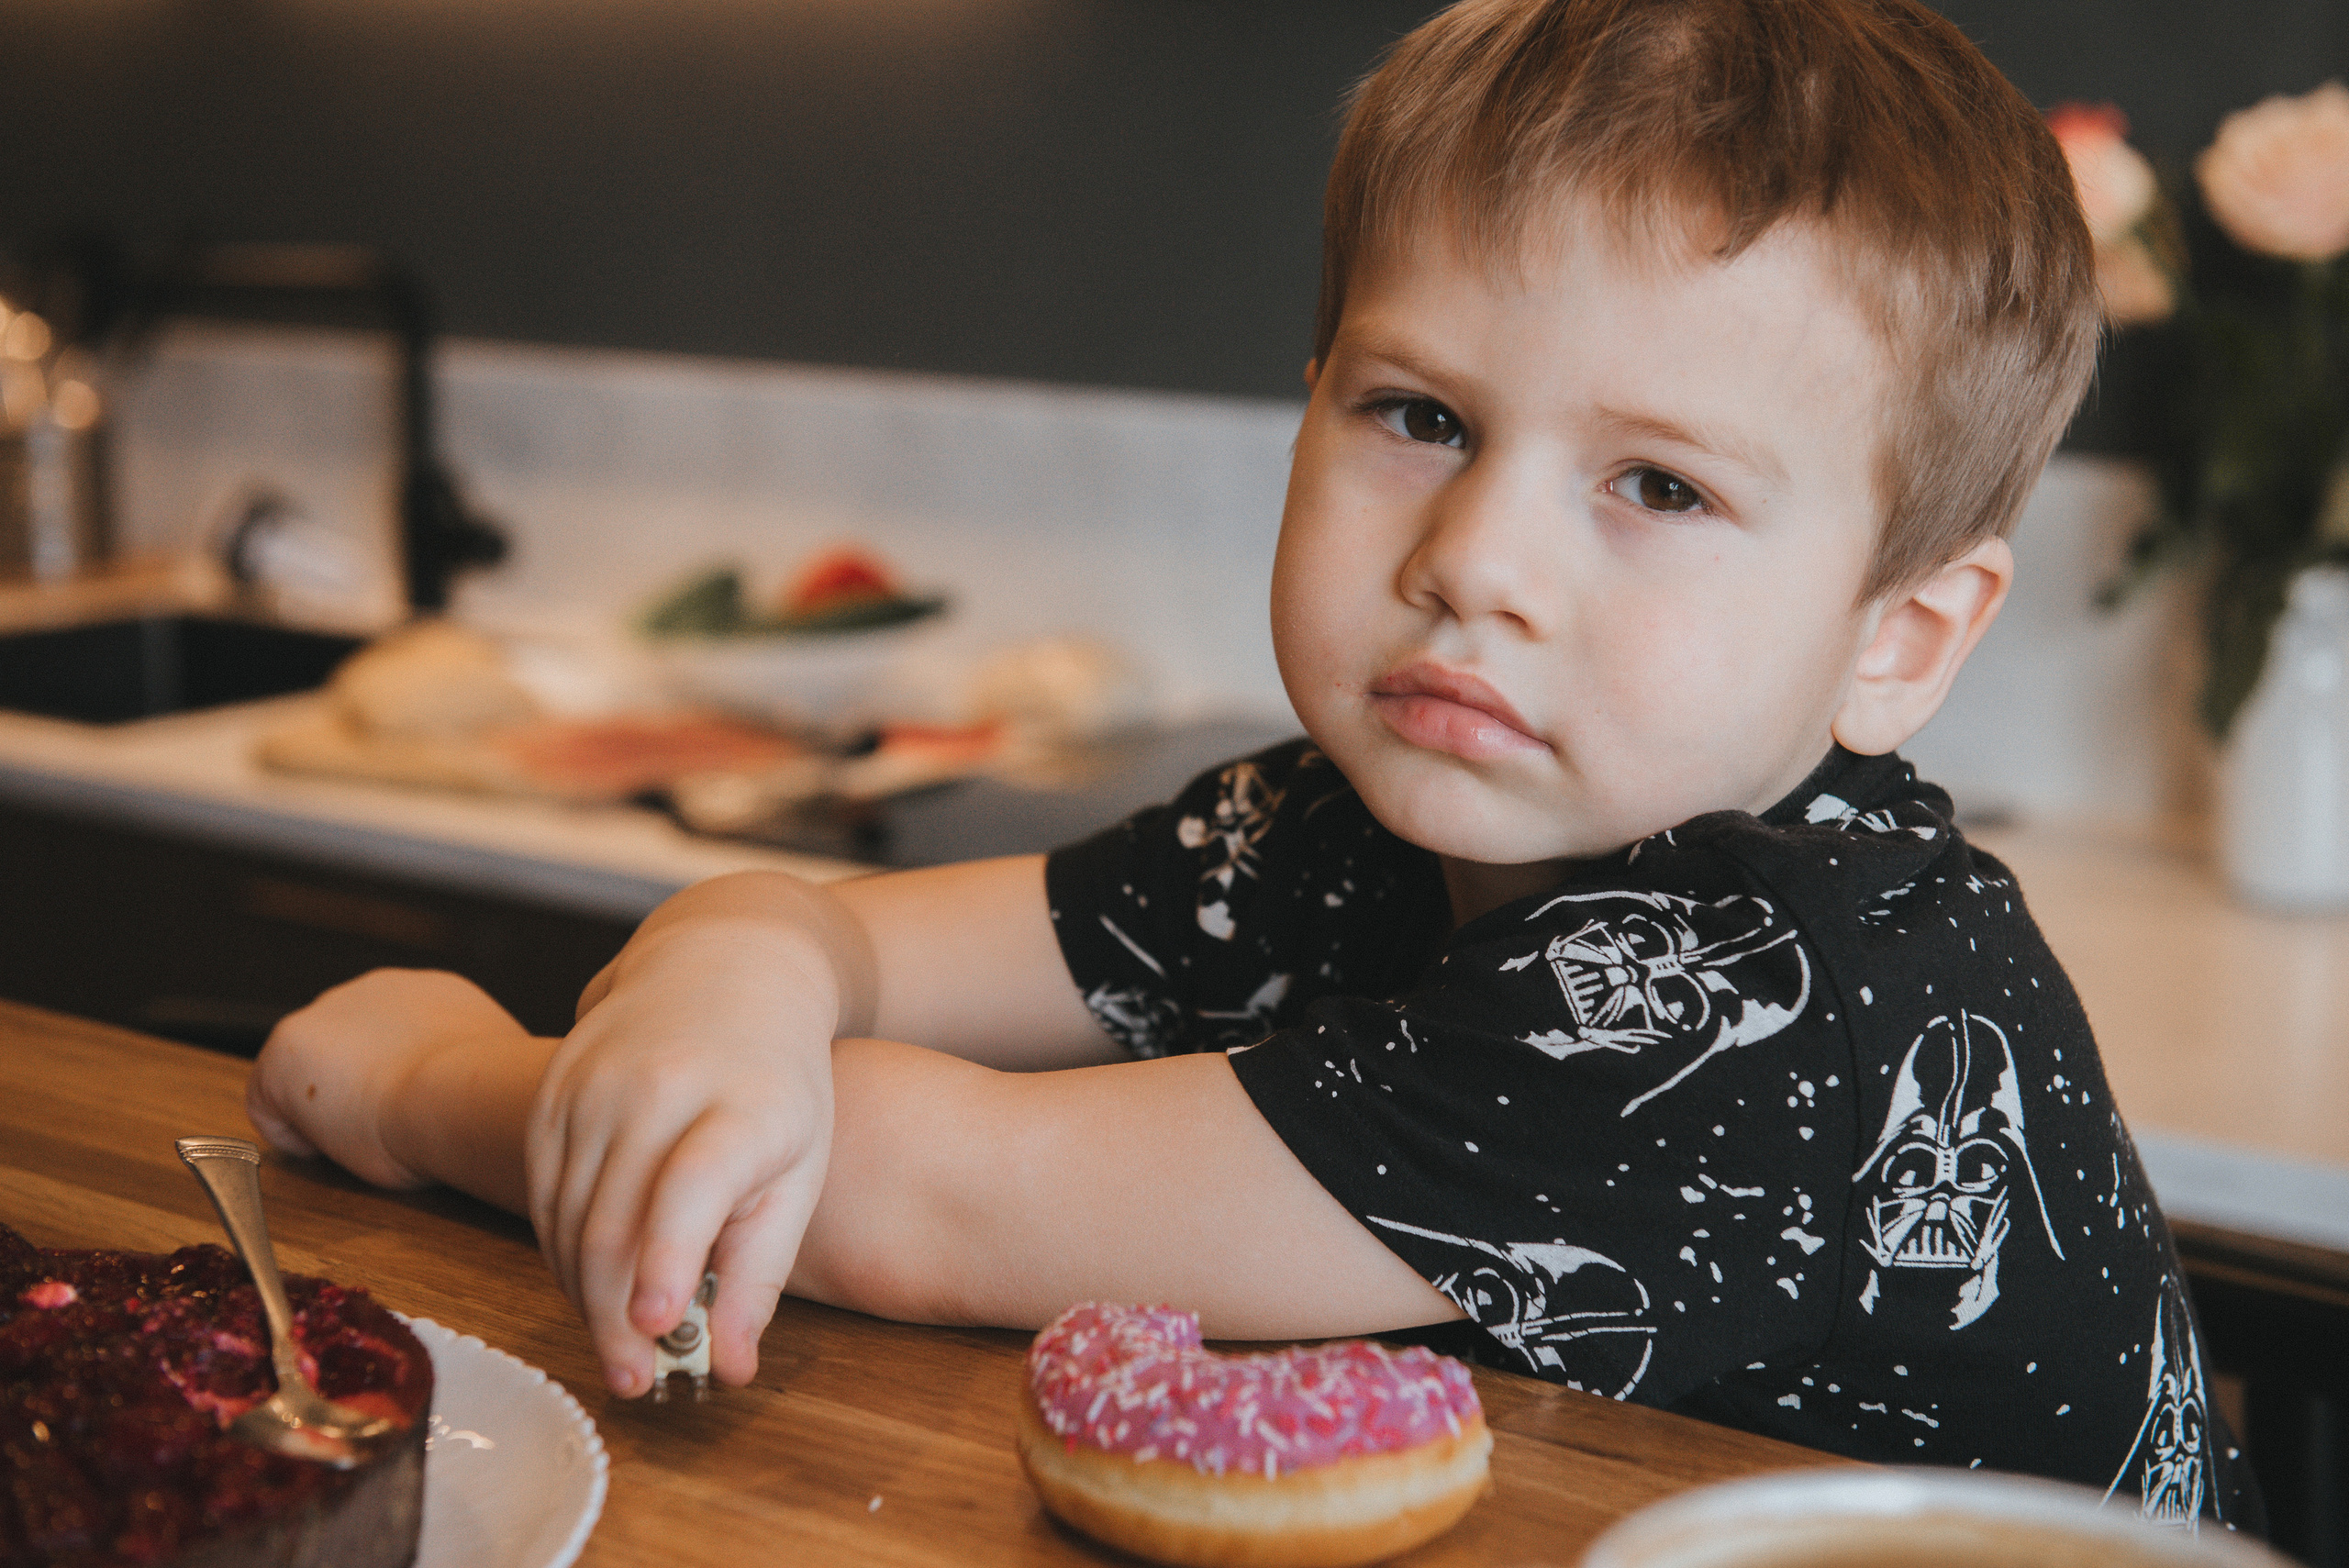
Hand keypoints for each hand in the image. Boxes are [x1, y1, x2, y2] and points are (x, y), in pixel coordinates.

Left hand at [248, 969, 527, 1190]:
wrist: (459, 1092)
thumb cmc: (486, 1096)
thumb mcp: (490, 1075)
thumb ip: (471, 1072)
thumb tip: (477, 1096)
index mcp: (435, 994)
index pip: (397, 1033)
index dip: (397, 1077)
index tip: (407, 1112)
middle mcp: (377, 990)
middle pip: (347, 1045)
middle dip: (355, 1086)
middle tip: (379, 1131)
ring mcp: (326, 1013)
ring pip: (309, 1071)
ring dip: (324, 1105)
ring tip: (358, 1140)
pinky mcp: (285, 1048)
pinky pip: (270, 1101)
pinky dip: (292, 1131)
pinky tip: (327, 1147)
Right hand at [529, 880, 864, 1397]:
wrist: (729, 967)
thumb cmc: (779, 1084)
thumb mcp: (802, 1170)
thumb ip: (764, 1272)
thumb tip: (733, 1369)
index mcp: (740, 1104)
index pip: (690, 1187)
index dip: (668, 1259)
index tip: (656, 1327)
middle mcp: (658, 1086)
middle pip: (613, 1220)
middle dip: (614, 1316)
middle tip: (634, 1379)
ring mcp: (595, 1082)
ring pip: (566, 1216)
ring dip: (584, 1293)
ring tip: (618, 1342)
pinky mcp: (552, 1087)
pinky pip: (540, 1190)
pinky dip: (561, 1248)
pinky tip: (590, 1280)